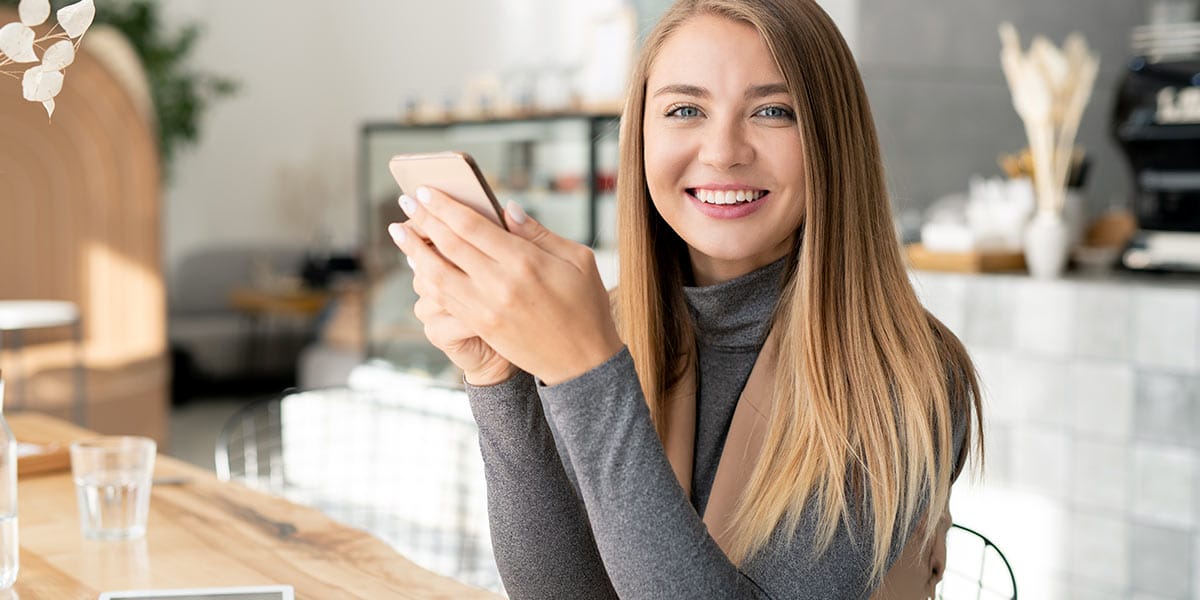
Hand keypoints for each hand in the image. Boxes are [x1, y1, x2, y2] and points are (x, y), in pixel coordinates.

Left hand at [389, 186, 621, 385]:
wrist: (582, 363)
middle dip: (423, 220)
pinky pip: (444, 298)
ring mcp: (487, 309)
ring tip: (399, 231)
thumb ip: (538, 232)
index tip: (427, 191)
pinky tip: (418, 265)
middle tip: (405, 201)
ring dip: (414, 251)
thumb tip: (505, 209)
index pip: (472, 226)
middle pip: (449, 245)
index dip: (445, 207)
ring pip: (438, 274)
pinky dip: (427, 278)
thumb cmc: (586, 306)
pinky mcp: (481, 326)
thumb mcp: (578, 259)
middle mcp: (500, 285)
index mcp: (525, 262)